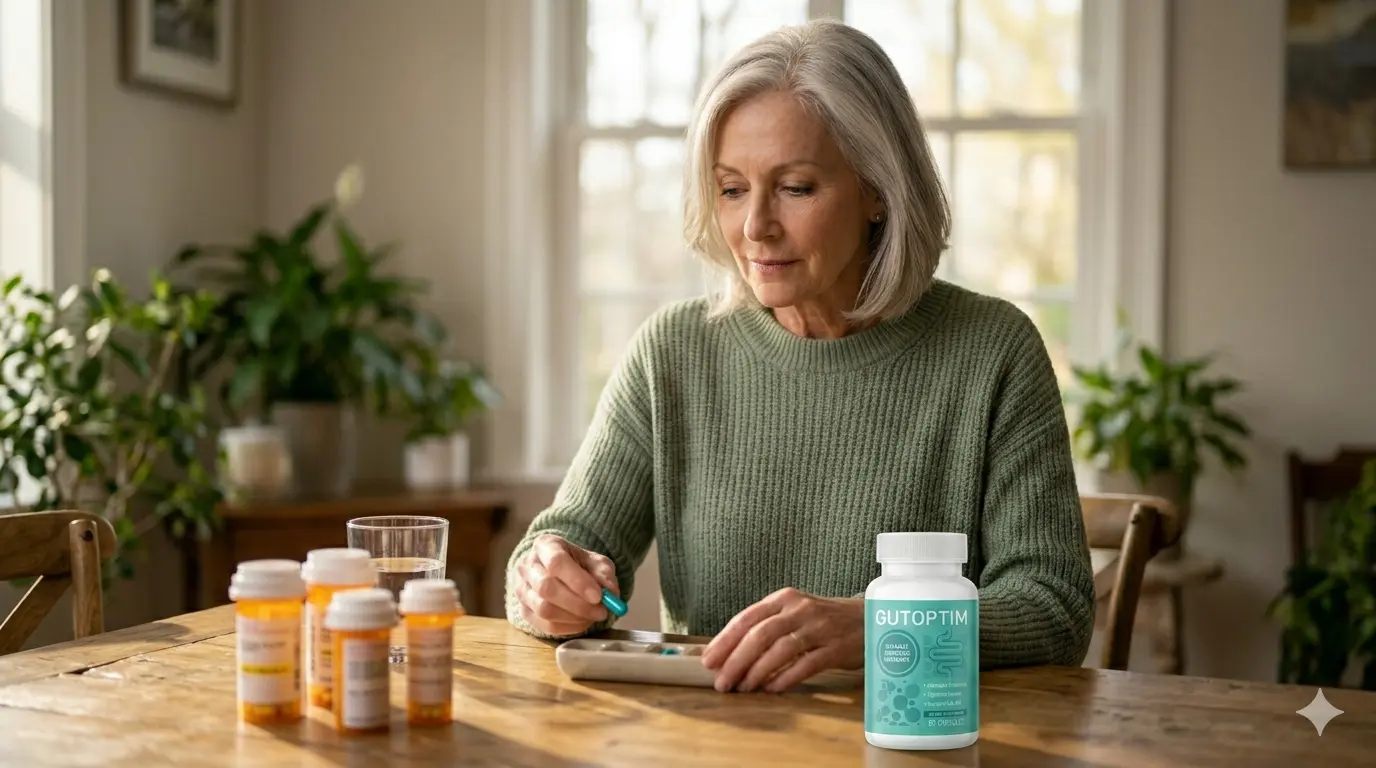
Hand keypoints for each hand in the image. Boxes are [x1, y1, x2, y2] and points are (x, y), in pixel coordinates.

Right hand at [514, 534, 619, 636]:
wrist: (560, 573)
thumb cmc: (579, 565)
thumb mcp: (596, 562)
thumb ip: (604, 574)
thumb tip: (610, 592)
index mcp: (545, 545)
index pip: (556, 562)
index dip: (577, 581)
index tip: (598, 596)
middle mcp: (528, 566)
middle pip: (546, 588)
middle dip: (577, 604)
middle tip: (601, 611)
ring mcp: (522, 590)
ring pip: (543, 609)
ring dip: (574, 617)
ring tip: (593, 615)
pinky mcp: (524, 611)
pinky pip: (544, 625)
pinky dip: (568, 627)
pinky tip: (582, 621)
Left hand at [701, 587, 863, 693]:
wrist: (868, 620)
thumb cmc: (823, 621)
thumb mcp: (793, 614)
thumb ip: (765, 629)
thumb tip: (728, 655)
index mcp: (784, 599)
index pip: (747, 618)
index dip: (724, 641)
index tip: (708, 660)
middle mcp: (799, 609)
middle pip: (760, 634)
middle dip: (735, 660)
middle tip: (721, 682)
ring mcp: (820, 627)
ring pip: (780, 649)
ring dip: (757, 671)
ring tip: (742, 688)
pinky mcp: (836, 647)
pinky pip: (806, 664)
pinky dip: (785, 678)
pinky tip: (772, 689)